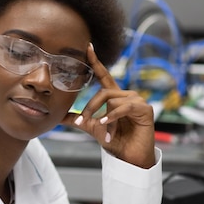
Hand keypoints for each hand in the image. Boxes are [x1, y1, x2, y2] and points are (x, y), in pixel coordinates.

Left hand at [61, 43, 155, 168]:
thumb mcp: (92, 127)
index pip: (103, 75)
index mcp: (115, 96)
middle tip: (83, 122)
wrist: (128, 157)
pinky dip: (112, 117)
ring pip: (111, 100)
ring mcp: (137, 100)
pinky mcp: (144, 109)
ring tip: (102, 131)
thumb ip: (78, 119)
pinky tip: (105, 125)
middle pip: (103, 92)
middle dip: (90, 107)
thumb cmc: (114, 140)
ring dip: (103, 117)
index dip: (96, 61)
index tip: (88, 47)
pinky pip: (123, 107)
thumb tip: (59, 116)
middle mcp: (127, 95)